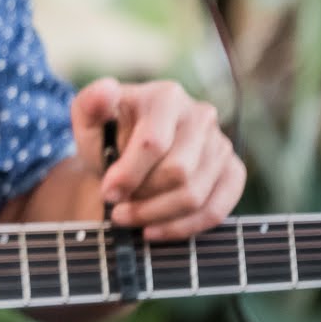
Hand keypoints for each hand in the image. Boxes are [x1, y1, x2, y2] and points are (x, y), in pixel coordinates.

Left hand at [71, 78, 244, 240]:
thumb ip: (90, 104)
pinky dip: (183, 227)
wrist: (127, 152)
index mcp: (166, 97)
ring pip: (195, 195)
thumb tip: (105, 91)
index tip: (107, 193)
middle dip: (143, 198)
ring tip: (130, 218)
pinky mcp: (232, 171)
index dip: (128, 175)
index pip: (154, 143)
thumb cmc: (107, 136)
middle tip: (117, 209)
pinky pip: (216, 209)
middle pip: (178, 172)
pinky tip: (154, 230)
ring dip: (157, 216)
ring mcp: (220, 143)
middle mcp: (200, 115)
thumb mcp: (88, 120)